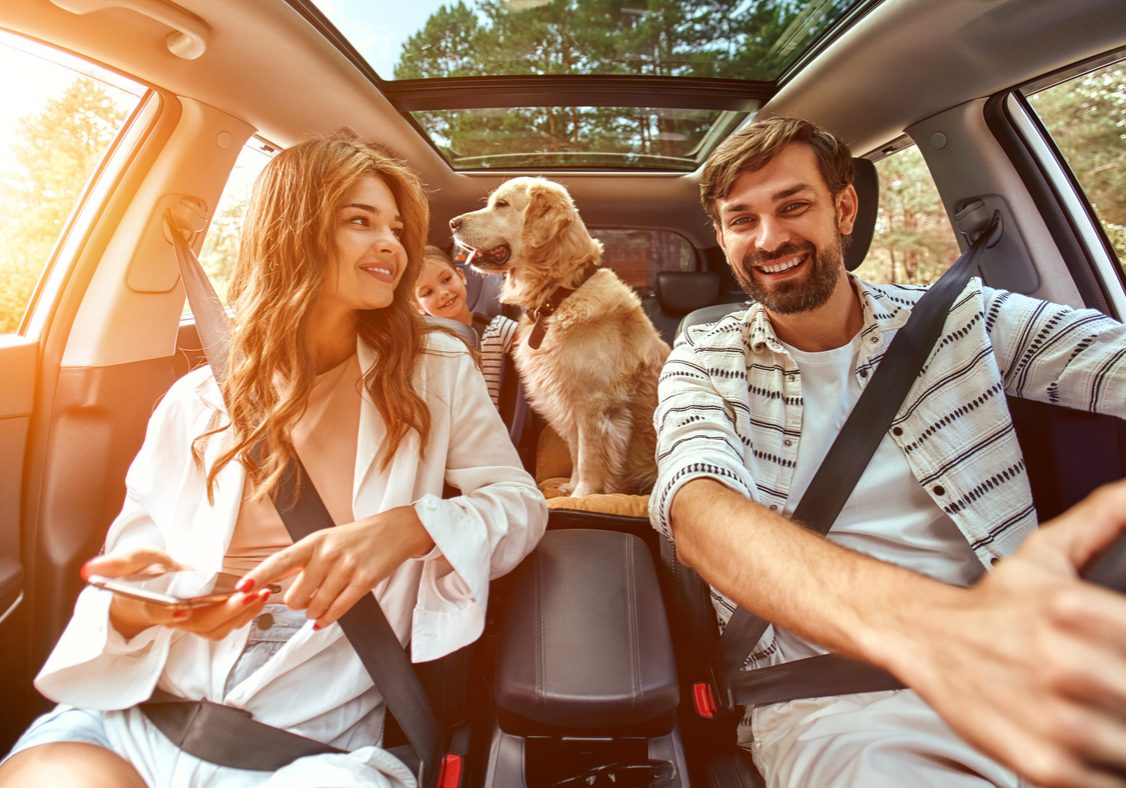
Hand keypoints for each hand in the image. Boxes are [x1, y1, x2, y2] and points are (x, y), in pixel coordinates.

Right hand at [83, 546, 271, 640]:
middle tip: (246, 595)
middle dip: (223, 611)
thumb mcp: (130, 559)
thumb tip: (89, 569)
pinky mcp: (205, 621)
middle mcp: (170, 617)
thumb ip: (117, 563)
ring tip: (262, 594)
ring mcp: (190, 622)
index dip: (166, 613)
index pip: (154, 611)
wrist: (151, 587)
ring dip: (240, 614)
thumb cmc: (141, 573)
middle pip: (196, 624)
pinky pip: (226, 626)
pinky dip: (246, 614)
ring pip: (215, 629)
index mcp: (148, 603)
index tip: (181, 608)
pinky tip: (262, 598)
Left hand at [237, 504, 434, 629]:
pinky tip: (324, 619)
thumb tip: (279, 585)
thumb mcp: (326, 539)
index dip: (259, 575)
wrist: (394, 531)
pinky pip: (338, 609)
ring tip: (318, 606)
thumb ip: (303, 560)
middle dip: (297, 603)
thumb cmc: (356, 538)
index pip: (280, 560)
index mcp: (314, 541)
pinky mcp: (364, 581)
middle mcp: (327, 554)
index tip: (242, 587)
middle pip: (296, 595)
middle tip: (305, 598)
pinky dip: (327, 619)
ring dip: (314, 612)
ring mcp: (346, 568)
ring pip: (316, 606)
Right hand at [898, 479, 1125, 787]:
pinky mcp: (1046, 763)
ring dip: (1125, 733)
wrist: (921, 639)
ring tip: (1108, 710)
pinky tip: (1099, 744)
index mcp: (1074, 609)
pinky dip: (1110, 769)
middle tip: (1117, 681)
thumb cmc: (991, 604)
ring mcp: (1057, 719)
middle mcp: (1066, 664)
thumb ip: (1103, 518)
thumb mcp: (1045, 553)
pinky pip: (1107, 781)